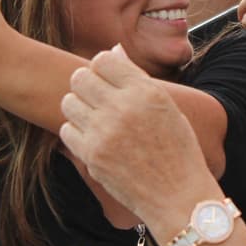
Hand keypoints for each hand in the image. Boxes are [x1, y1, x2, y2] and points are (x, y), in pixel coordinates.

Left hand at [59, 46, 216, 233]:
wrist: (179, 196)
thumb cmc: (177, 150)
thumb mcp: (168, 106)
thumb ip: (137, 78)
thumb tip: (112, 50)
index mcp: (145, 91)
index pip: (103, 59)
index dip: (101, 68)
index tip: (107, 80)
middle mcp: (123, 107)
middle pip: (80, 77)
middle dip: (85, 85)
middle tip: (96, 99)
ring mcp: (105, 132)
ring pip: (69, 102)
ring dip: (78, 107)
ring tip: (93, 119)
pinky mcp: (92, 155)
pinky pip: (66, 130)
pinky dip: (76, 132)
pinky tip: (93, 138)